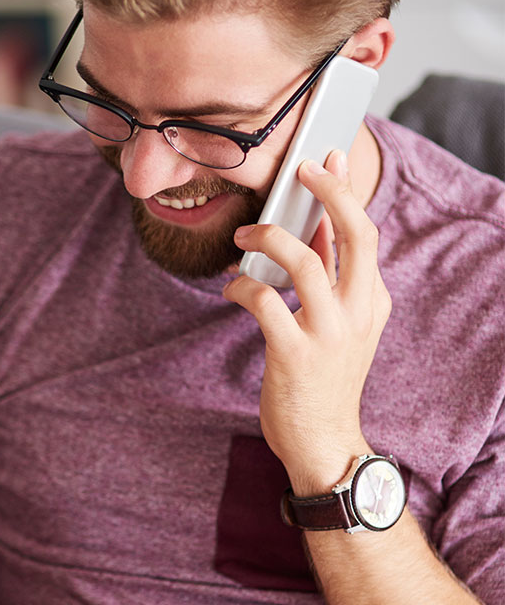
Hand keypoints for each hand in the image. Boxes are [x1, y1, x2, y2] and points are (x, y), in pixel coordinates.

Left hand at [222, 150, 390, 493]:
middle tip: (300, 171)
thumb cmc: (323, 380)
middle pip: (355, 235)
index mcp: (372, 302)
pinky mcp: (295, 354)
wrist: (324, 443)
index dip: (344, 192)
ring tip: (243, 237)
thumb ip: (328, 278)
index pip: (365, 235)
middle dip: (328, 193)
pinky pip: (265, 301)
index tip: (326, 161)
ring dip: (268, 239)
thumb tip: (311, 228)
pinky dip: (242, 286)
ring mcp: (331, 334)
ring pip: (305, 262)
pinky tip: (231, 288)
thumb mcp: (339, 325)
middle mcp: (360, 313)